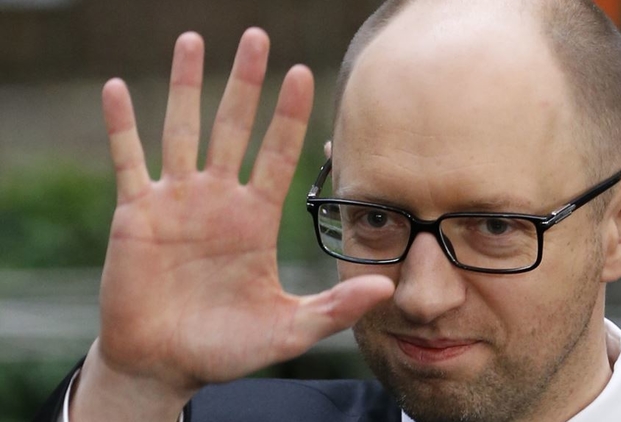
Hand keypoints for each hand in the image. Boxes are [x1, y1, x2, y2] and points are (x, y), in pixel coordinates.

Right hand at [71, 29, 393, 420]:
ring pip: (182, 130)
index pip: (277, 155)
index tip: (303, 72)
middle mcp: (218, 200)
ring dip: (185, 86)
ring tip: (192, 40)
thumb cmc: (226, 348)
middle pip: (235, 128)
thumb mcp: (287, 330)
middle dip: (246, 83)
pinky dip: (121, 127)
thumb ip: (334, 309)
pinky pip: (127, 161)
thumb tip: (386, 290)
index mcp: (255, 219)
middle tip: (257, 37)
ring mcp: (176, 202)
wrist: (165, 363)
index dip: (289, 115)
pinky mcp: (136, 214)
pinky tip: (116, 89)